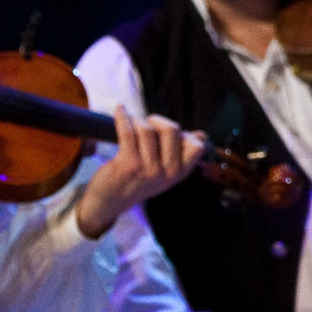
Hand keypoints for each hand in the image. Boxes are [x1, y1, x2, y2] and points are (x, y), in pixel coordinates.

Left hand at [75, 110, 204, 237]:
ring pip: (147, 129)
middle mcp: (167, 172)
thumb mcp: (166, 172)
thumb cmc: (138, 180)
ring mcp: (148, 169)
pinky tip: (120, 111)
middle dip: (157, 121)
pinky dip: (123, 116)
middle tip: (147, 125)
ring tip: (131, 125)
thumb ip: (182, 153)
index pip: (197, 146)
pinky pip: (127, 131)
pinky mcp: (127, 164)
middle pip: (172, 129)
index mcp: (180, 173)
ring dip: (137, 121)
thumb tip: (201, 135)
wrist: (110, 201)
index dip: (184, 134)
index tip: (168, 134)